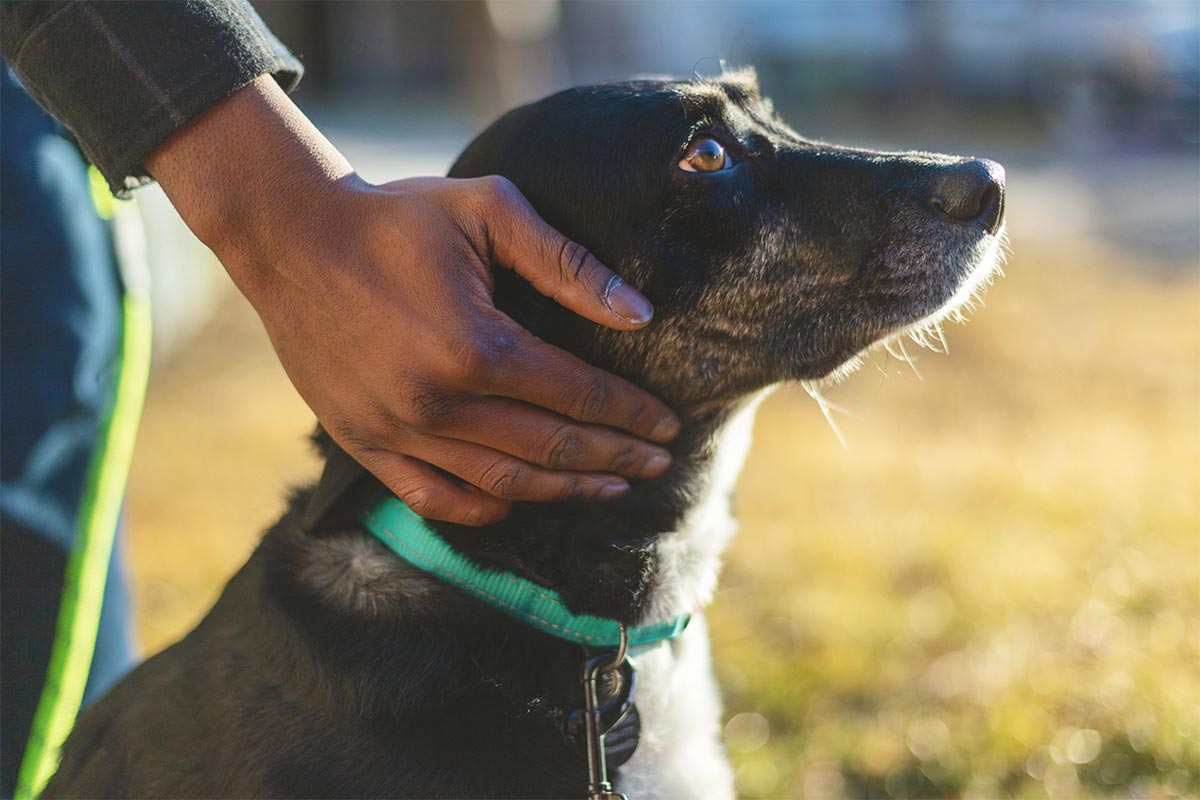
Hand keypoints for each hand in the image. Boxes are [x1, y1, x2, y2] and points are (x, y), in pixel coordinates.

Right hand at [145, 76, 678, 525]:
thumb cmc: (396, 217)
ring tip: (611, 487)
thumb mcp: (489, 211)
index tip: (670, 424)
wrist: (289, 235)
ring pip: (501, 484)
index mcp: (476, 346)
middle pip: (550, 448)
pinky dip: (484, 509)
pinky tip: (519, 504)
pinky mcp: (362, 442)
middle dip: (615, 457)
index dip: (631, 413)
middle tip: (659, 463)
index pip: (578, 396)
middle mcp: (437, 402)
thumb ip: (568, 264)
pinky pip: (433, 498)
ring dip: (564, 490)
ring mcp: (395, 431)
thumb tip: (640, 315)